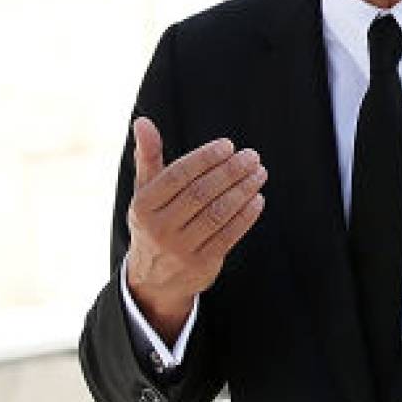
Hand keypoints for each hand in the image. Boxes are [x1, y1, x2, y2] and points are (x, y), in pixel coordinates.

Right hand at [124, 116, 267, 343]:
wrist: (153, 280)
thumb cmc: (154, 222)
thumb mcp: (145, 192)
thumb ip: (148, 157)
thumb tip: (143, 121)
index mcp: (144, 205)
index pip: (178, 176)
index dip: (205, 158)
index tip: (228, 145)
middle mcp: (159, 228)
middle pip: (201, 193)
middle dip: (230, 172)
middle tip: (251, 156)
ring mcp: (180, 249)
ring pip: (217, 214)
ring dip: (243, 191)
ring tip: (259, 173)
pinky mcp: (201, 264)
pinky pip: (228, 235)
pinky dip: (245, 216)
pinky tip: (257, 199)